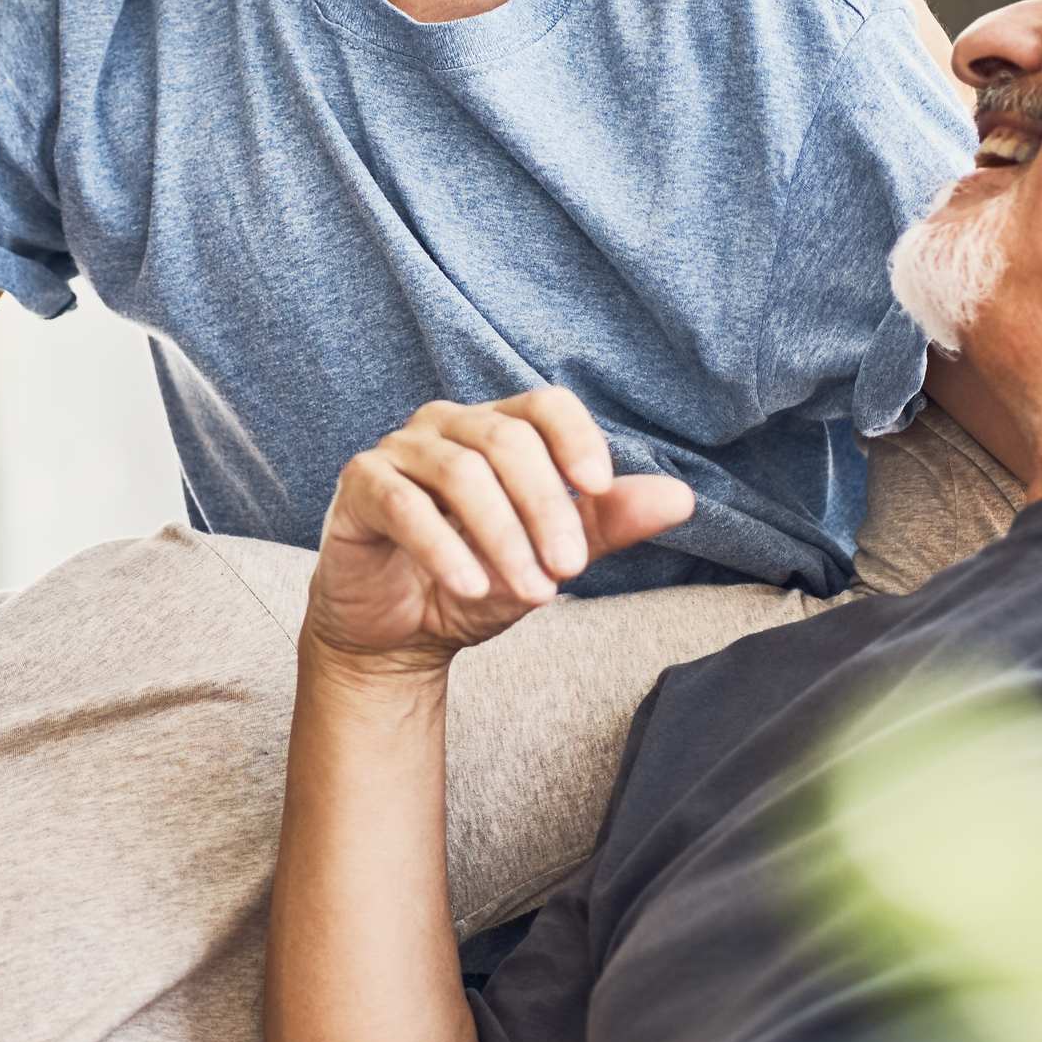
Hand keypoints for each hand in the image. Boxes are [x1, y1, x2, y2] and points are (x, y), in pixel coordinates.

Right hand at [304, 389, 694, 673]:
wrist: (399, 636)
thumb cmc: (476, 583)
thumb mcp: (550, 558)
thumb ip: (608, 526)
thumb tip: (682, 498)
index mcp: (497, 428)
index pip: (545, 405)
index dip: (576, 439)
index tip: (601, 489)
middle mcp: (446, 426)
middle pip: (507, 440)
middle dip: (546, 508)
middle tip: (570, 571)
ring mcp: (398, 451)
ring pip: (460, 472)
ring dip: (503, 537)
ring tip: (532, 594)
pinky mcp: (359, 488)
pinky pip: (404, 506)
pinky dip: (443, 548)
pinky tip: (472, 587)